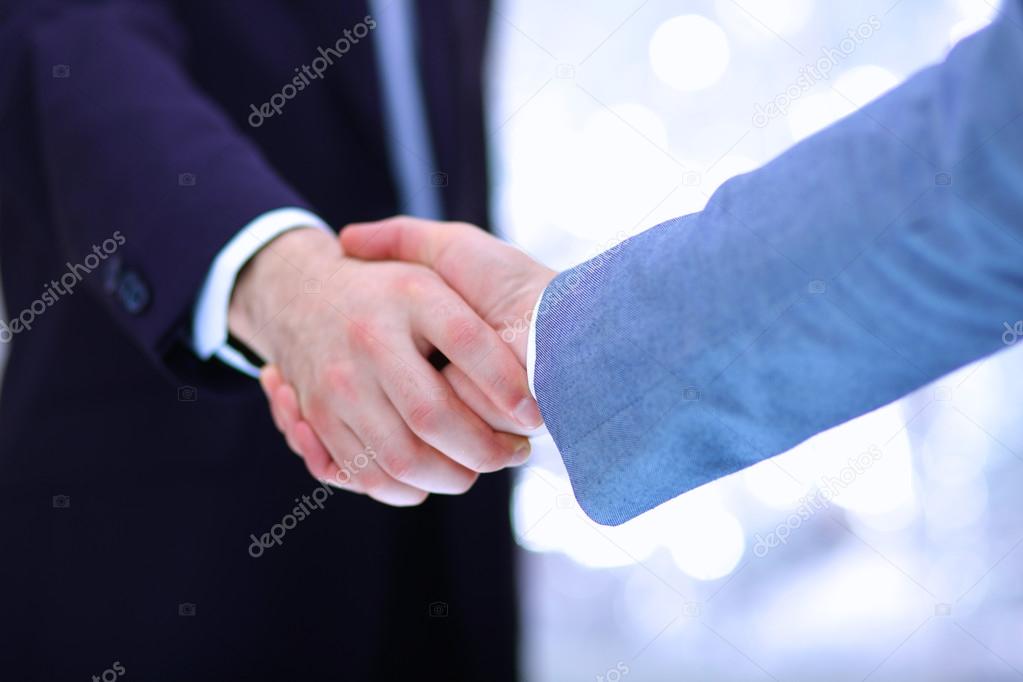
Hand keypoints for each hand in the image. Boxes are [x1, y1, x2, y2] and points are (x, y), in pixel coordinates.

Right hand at [232, 227, 539, 505]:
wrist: (299, 290)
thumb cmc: (391, 285)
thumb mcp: (435, 259)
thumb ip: (481, 281)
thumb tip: (511, 332)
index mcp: (410, 295)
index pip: (467, 341)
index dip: (505, 384)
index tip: (533, 413)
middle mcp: (371, 338)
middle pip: (432, 415)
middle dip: (483, 450)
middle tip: (512, 455)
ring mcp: (340, 381)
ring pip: (402, 456)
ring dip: (448, 476)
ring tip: (474, 470)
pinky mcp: (317, 415)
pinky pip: (363, 472)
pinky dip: (401, 487)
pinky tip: (426, 477)